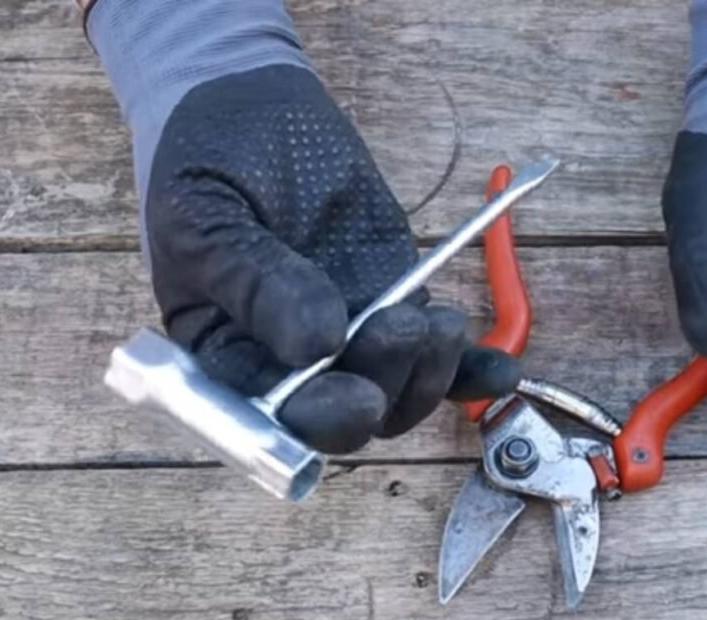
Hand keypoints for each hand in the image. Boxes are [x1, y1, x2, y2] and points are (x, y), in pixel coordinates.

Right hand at [143, 66, 519, 453]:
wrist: (252, 112)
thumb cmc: (208, 165)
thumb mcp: (205, 215)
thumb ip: (253, 280)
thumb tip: (318, 345)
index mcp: (225, 360)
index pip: (270, 419)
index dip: (317, 420)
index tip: (359, 396)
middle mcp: (287, 366)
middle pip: (343, 417)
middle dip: (382, 388)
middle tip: (402, 327)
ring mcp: (348, 342)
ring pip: (396, 395)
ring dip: (427, 374)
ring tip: (438, 321)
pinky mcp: (395, 310)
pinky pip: (438, 359)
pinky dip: (472, 370)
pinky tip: (500, 368)